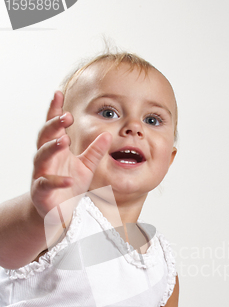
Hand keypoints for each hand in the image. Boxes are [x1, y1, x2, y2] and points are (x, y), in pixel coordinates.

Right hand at [31, 90, 111, 223]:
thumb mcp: (87, 167)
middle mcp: (46, 159)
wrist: (59, 212)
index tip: (58, 94)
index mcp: (57, 149)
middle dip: (53, 125)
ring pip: (41, 156)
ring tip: (64, 140)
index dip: (55, 110)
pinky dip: (57, 181)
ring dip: (52, 147)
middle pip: (44, 137)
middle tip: (65, 117)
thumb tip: (108, 134)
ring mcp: (41, 174)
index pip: (54, 126)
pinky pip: (46, 184)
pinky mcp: (41, 192)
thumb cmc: (70, 187)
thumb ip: (96, 151)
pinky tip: (69, 179)